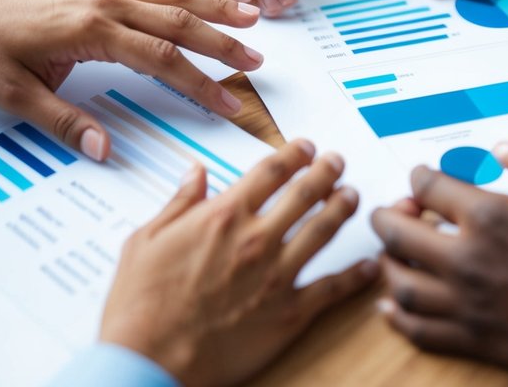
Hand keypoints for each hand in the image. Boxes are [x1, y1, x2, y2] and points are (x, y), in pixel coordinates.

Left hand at [0, 0, 264, 158]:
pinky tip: (212, 3)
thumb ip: (64, 122)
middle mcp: (107, 3)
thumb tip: (106, 151)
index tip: (228, 103)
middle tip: (257, 64)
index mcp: (89, 30)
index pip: (160, 57)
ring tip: (255, 20)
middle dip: (223, 43)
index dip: (199, 82)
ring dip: (216, 9)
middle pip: (178, 22)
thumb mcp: (16, 95)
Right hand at [100, 141, 377, 386]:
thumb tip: (194, 173)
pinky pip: (332, 288)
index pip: (271, 170)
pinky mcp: (289, 313)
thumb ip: (178, 204)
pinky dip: (355, 275)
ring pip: (325, 230)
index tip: (306, 147)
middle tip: (338, 162)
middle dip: (327, 171)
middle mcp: (257, 239)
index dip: (294, 153)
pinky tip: (368, 265)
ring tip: (353, 197)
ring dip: (343, 208)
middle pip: (306, 192)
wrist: (147, 361)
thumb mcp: (145, 241)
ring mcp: (277, 276)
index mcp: (223, 215)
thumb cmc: (139, 306)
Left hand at [371, 143, 507, 382]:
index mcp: (494, 218)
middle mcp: (470, 261)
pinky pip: (418, 330)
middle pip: (399, 234)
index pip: (430, 188)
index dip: (420, 177)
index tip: (423, 177)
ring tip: (395, 252)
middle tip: (399, 210)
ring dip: (388, 262)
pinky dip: (397, 317)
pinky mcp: (476, 339)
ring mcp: (468, 304)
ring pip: (401, 283)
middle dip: (390, 215)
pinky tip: (391, 304)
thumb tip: (504, 148)